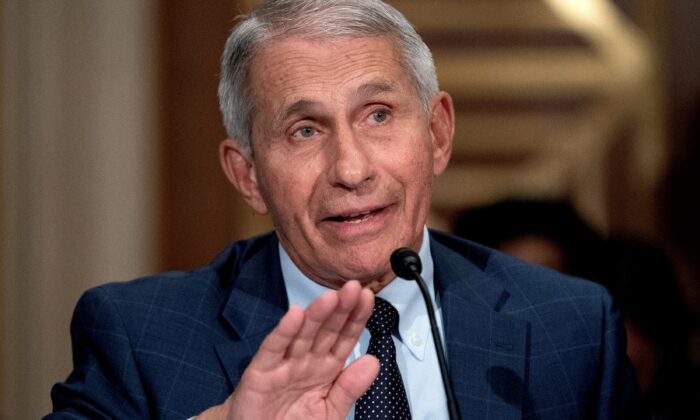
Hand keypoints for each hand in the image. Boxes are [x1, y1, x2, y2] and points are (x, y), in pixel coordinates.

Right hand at [198, 280, 377, 419]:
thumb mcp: (330, 411)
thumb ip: (350, 388)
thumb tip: (374, 362)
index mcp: (326, 368)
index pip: (345, 337)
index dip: (356, 318)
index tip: (368, 298)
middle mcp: (306, 360)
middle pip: (326, 330)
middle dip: (340, 308)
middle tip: (354, 288)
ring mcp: (284, 363)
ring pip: (303, 334)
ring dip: (316, 315)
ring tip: (331, 297)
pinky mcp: (261, 371)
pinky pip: (274, 348)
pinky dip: (284, 331)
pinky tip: (295, 314)